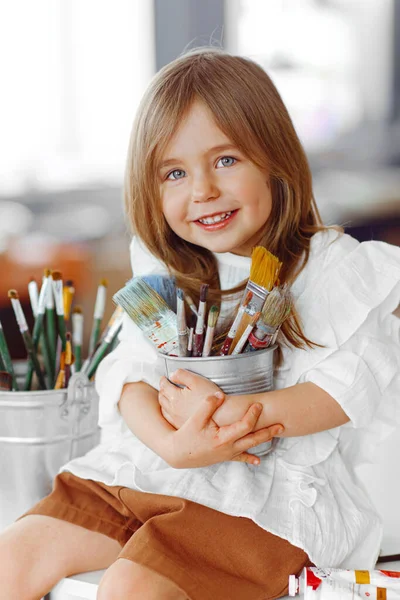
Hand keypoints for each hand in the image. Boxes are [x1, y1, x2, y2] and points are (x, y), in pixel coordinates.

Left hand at [159, 369, 222, 428]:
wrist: (222, 415)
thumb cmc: (210, 397)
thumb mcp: (196, 380)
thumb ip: (182, 375)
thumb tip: (172, 375)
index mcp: (175, 397)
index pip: (164, 386)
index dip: (163, 380)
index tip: (163, 378)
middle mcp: (173, 410)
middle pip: (162, 398)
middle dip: (162, 390)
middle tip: (163, 386)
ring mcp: (177, 420)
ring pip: (164, 409)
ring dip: (163, 401)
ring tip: (165, 397)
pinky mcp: (182, 427)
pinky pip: (169, 419)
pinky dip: (167, 412)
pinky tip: (171, 411)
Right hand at [166, 393, 283, 468]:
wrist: (177, 454)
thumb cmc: (185, 436)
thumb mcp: (195, 419)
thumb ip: (208, 405)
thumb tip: (220, 394)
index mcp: (223, 438)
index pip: (244, 426)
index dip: (253, 415)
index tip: (258, 405)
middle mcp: (228, 448)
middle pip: (253, 439)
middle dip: (268, 431)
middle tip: (281, 424)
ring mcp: (227, 453)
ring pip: (249, 447)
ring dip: (262, 440)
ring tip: (275, 434)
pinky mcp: (223, 456)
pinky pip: (239, 458)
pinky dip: (249, 458)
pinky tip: (258, 461)